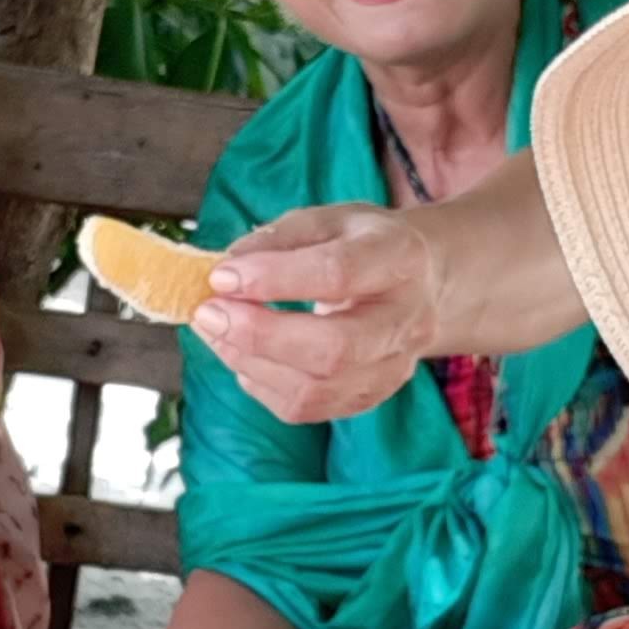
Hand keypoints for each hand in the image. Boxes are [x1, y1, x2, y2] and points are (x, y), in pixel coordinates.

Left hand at [191, 203, 443, 424]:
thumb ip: (277, 239)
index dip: (273, 278)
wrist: (421, 283)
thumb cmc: (362, 246)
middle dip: (259, 335)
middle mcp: (406, 320)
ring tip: (216, 333)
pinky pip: (306, 408)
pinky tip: (244, 356)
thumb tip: (224, 270)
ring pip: (315, 388)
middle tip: (208, 315)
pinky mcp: (370, 397)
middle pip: (334, 348)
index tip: (220, 277)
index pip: (337, 273)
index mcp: (399, 258)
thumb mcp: (327, 220)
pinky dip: (262, 385)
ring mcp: (393, 367)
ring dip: (250, 363)